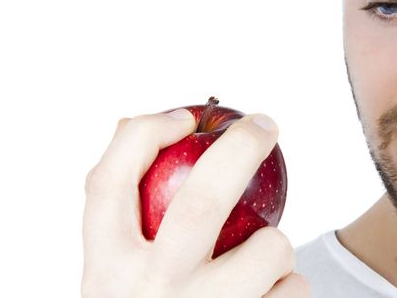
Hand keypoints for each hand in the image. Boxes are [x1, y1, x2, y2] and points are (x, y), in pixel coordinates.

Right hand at [82, 109, 309, 296]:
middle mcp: (149, 291)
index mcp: (104, 267)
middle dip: (242, 148)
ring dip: (278, 242)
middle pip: (203, 199)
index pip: (109, 179)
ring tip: (262, 257)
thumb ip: (119, 214)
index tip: (182, 117)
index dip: (145, 132)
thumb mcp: (111, 273)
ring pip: (268, 249)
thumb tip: (135, 123)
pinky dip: (290, 286)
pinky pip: (292, 292)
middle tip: (266, 124)